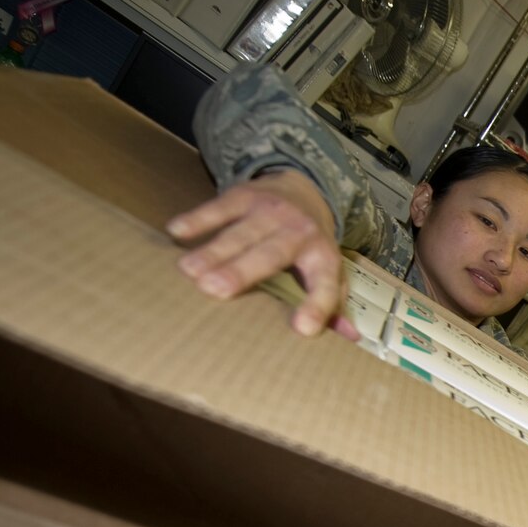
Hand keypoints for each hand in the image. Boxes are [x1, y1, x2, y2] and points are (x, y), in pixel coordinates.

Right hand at [166, 170, 350, 335]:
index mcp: (323, 258)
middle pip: (270, 255)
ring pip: (240, 233)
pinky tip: (177, 232)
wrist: (304, 189)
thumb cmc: (311, 245)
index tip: (303, 329)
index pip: (323, 285)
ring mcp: (271, 211)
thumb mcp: (329, 271)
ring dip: (213, 251)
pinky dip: (198, 219)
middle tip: (214, 291)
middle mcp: (299, 232)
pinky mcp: (245, 195)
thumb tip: (350, 337)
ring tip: (188, 271)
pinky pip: (219, 207)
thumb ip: (333, 304)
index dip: (316, 306)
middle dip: (242, 272)